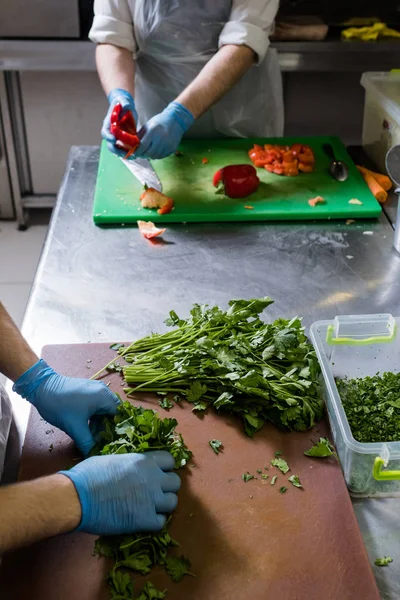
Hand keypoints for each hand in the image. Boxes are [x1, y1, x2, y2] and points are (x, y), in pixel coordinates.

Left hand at [13, 359, 119, 454]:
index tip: (111, 442)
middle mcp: (102, 391)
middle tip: (100, 443)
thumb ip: (87, 443)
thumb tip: (93, 455)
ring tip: (91, 438)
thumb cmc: (60, 405)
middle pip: (111, 413)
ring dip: (98, 425)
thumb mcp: (74, 427)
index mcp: (104, 396)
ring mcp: (94, 390)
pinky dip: (93, 419)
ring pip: (103, 411)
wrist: (42, 388)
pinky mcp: (87, 392)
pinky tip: (86, 429)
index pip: (119, 415)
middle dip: (106, 429)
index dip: (116, 430)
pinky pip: (95, 407)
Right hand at [59, 451, 180, 534]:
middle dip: (167, 487)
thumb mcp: (113, 459)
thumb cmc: (89, 474)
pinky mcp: (145, 520)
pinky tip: (143, 520)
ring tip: (151, 507)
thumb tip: (130, 468)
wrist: (78, 497)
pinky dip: (154, 522)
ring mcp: (151, 499)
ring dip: (163, 505)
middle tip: (155, 492)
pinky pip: (161, 522)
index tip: (157, 473)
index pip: (170, 460)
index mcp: (144, 461)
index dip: (164, 468)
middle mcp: (153, 478)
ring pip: (173, 502)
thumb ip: (129, 464)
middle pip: (175, 482)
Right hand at [102, 88, 137, 158]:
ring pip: (117, 148)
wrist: (125, 106)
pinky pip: (124, 148)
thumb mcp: (123, 101)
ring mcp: (117, 136)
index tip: (114, 140)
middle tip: (124, 154)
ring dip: (123, 154)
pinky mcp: (124, 139)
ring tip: (132, 156)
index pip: (105, 132)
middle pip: (110, 144)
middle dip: (116, 150)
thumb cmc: (122, 103)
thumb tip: (126, 105)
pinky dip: (128, 152)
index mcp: (108, 123)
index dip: (108, 137)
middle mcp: (111, 132)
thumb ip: (124, 103)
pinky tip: (135, 154)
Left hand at [134, 102, 193, 159]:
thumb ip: (140, 136)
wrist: (176, 120)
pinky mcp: (172, 148)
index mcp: (153, 131)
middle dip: (144, 154)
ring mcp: (167, 144)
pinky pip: (162, 156)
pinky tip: (157, 149)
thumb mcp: (148, 126)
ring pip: (155, 156)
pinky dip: (157, 155)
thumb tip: (132, 146)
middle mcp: (161, 138)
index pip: (143, 146)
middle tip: (142, 152)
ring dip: (150, 155)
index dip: (138, 151)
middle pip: (149, 153)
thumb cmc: (159, 122)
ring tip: (150, 150)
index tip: (135, 153)